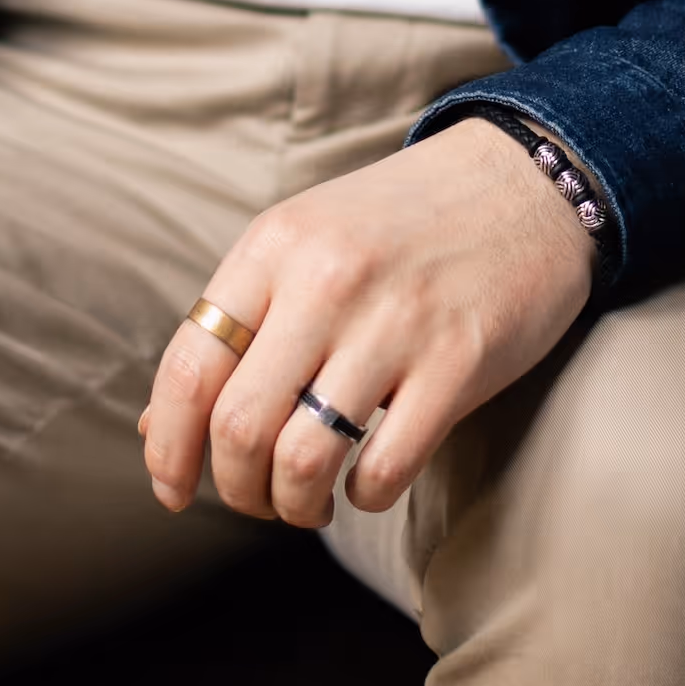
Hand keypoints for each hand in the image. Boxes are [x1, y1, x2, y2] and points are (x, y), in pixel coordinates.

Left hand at [138, 119, 593, 531]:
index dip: (167, 448)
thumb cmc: (404, 224)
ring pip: (302, 459)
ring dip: (294, 505)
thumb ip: (240, 324)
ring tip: (309, 500)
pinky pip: (384, 468)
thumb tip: (157, 429)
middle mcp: (326, 279)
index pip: (189, 367)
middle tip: (257, 498)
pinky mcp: (458, 361)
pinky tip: (368, 480)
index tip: (174, 491)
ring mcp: (395, 320)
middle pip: (238, 427)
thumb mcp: (308, 241)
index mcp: (276, 243)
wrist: (527, 179)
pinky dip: (363, 497)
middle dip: (236, 489)